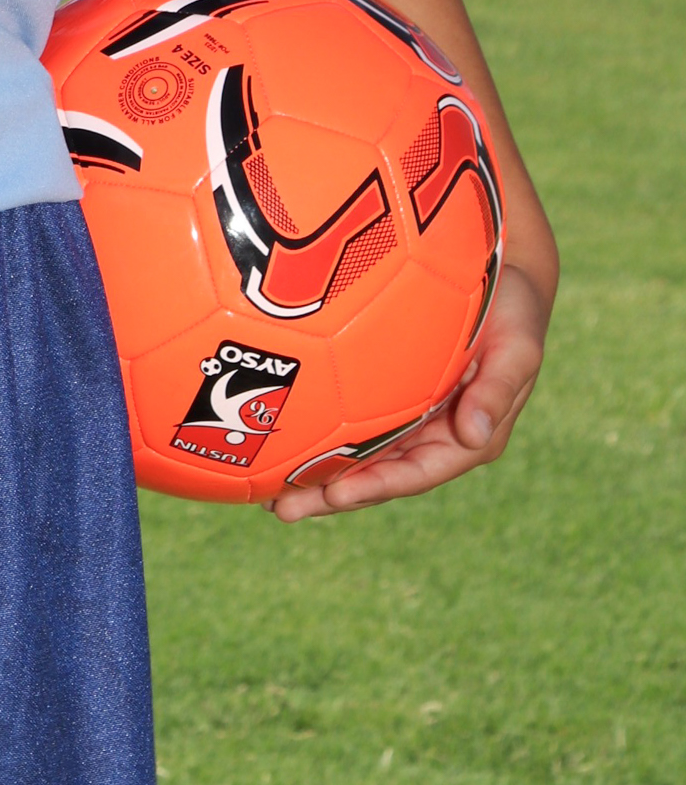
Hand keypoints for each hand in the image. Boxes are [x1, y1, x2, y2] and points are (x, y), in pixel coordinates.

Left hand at [265, 259, 550, 521]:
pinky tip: (279, 437)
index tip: (336, 497)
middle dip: (330, 495)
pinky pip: (351, 418)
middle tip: (279, 509)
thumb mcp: (518, 348)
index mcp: (469, 435)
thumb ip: (498, 391)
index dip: (377, 486)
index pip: (417, 472)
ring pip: (358, 454)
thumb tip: (474, 435)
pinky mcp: (388, 390)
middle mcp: (434, 433)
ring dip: (316, 474)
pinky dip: (318, 432)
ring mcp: (409, 414)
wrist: (501, 274)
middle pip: (377, 474)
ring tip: (265, 491)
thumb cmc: (514, 311)